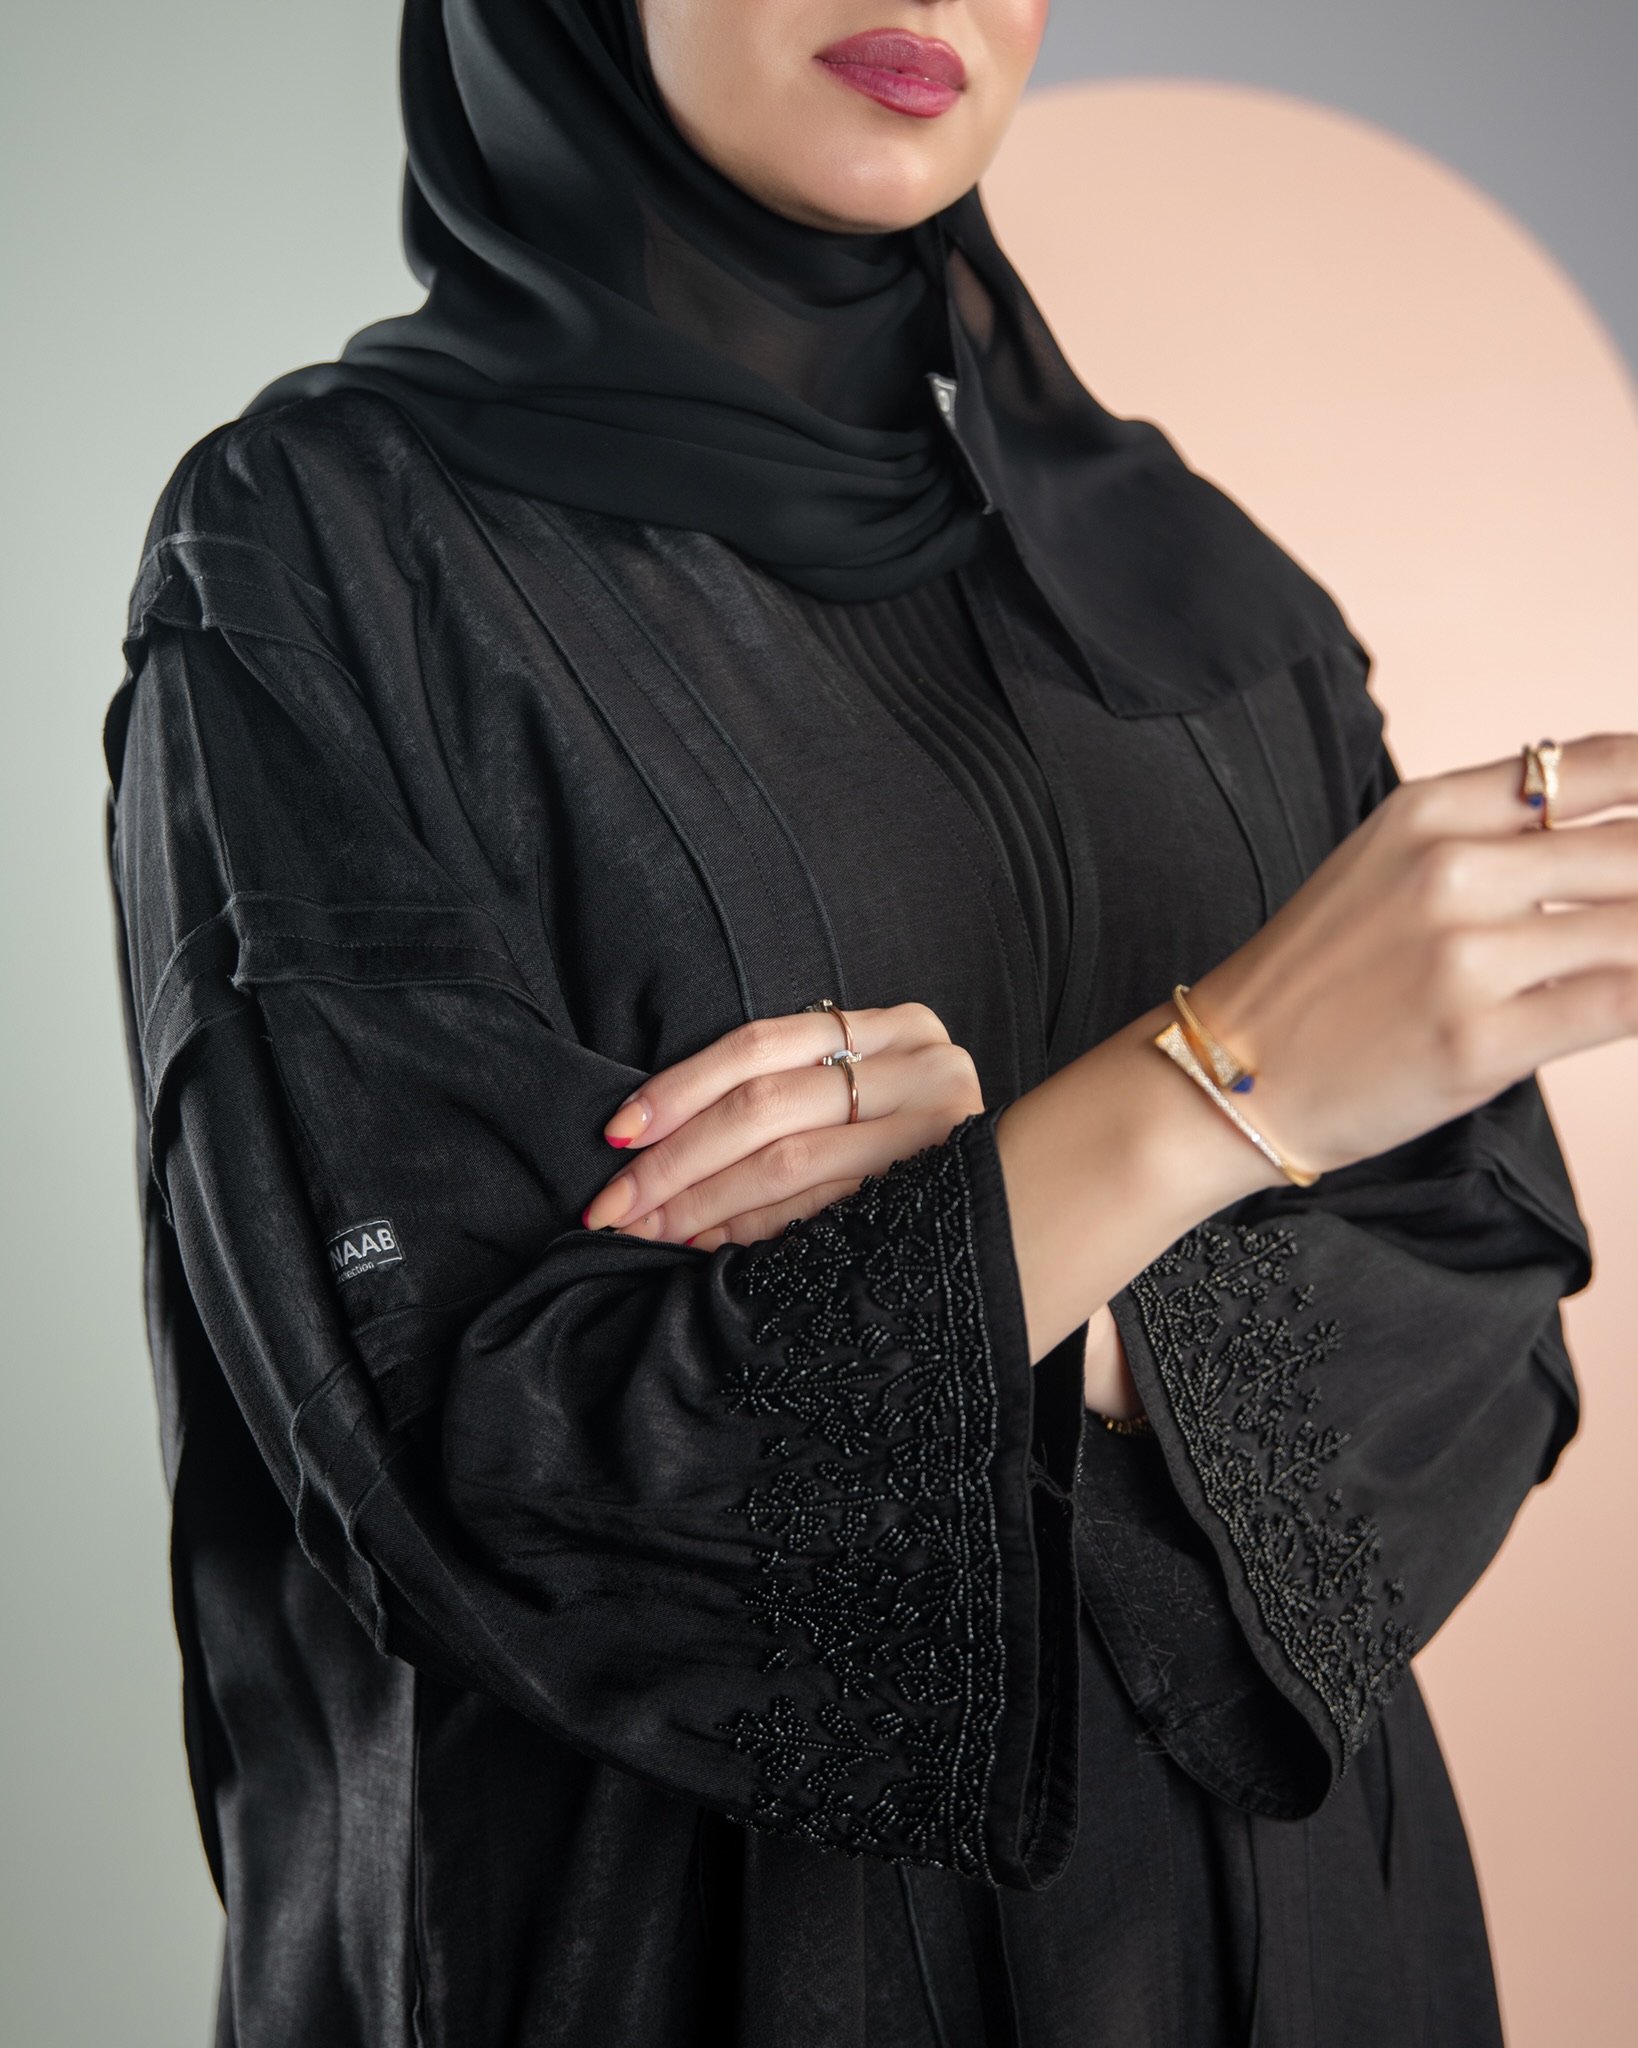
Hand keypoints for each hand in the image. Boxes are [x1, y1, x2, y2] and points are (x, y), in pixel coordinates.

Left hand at [582, 1002, 982, 1251]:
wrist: (1039, 1204)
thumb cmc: (913, 1148)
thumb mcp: (861, 1095)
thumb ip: (789, 1093)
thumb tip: (652, 1136)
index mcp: (897, 1026)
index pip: (760, 1045)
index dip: (678, 1088)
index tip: (615, 1133)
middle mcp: (927, 1065)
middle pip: (764, 1103)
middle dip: (673, 1159)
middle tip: (612, 1203)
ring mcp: (941, 1130)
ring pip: (786, 1162)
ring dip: (701, 1202)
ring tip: (647, 1227)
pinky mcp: (940, 1193)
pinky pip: (820, 1210)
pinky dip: (754, 1229)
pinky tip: (709, 1242)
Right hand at [999, 732, 1637, 1364]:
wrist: (1228, 1070)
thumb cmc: (1319, 975)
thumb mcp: (1390, 866)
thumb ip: (1499, 838)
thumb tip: (1619, 840)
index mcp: (1429, 809)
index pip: (1600, 766)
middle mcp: (1451, 868)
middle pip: (1636, 847)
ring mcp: (1465, 956)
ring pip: (1637, 929)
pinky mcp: (1479, 1042)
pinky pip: (1618, 1005)